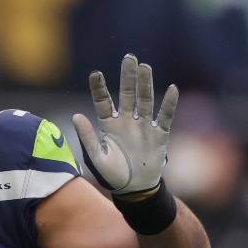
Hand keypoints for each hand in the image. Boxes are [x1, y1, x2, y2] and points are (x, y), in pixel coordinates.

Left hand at [72, 54, 176, 194]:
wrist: (134, 189)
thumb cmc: (112, 175)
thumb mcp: (97, 158)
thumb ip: (87, 137)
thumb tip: (75, 116)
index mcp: (109, 125)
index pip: (103, 101)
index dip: (99, 88)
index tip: (96, 73)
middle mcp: (127, 121)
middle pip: (127, 94)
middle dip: (128, 76)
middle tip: (129, 57)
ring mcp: (144, 126)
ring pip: (145, 100)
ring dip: (146, 84)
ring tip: (145, 67)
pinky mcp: (159, 135)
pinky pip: (165, 117)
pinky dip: (169, 104)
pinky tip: (172, 89)